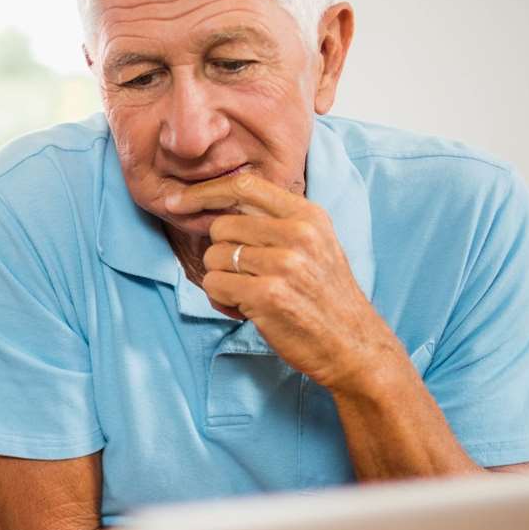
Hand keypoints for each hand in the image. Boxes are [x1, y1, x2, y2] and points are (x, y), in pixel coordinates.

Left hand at [167, 172, 405, 390]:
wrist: (352, 344)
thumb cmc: (323, 296)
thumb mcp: (313, 244)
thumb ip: (274, 221)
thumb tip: (217, 205)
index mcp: (308, 215)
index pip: (244, 185)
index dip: (204, 192)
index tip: (177, 201)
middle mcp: (298, 234)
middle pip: (221, 226)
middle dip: (220, 254)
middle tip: (244, 277)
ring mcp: (283, 264)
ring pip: (213, 257)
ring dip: (221, 281)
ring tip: (250, 295)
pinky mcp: (267, 295)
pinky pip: (214, 285)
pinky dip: (221, 301)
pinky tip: (246, 310)